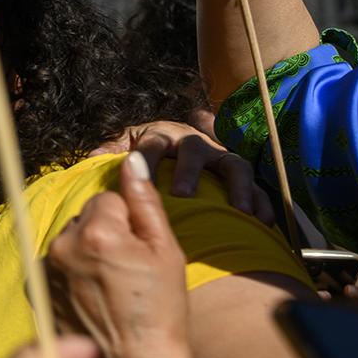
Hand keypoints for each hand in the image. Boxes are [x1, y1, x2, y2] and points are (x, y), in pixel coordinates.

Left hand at [47, 154, 196, 357]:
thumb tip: (130, 159)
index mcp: (96, 233)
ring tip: (110, 290)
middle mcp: (62, 246)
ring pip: (69, 242)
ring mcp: (46, 270)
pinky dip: (71, 274)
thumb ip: (145, 202)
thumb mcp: (166, 252)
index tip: (138, 253)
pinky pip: (56, 266)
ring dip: (85, 254)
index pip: (106, 200)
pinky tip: (92, 299)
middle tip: (126, 272)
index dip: (127, 223)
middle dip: (103, 235)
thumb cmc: (160, 313)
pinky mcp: (37, 292)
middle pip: (83, 219)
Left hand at [110, 121, 274, 224]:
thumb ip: (115, 149)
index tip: (137, 174)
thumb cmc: (153, 153)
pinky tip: (264, 222)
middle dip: (189, 171)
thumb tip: (93, 157)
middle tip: (182, 194)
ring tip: (240, 210)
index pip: (152, 142)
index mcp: (164, 135)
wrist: (183, 147)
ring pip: (235, 165)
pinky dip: (263, 202)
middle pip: (194, 150)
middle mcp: (195, 143)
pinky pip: (258, 187)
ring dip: (238, 186)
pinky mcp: (241, 175)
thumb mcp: (132, 144)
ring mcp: (221, 157)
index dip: (145, 156)